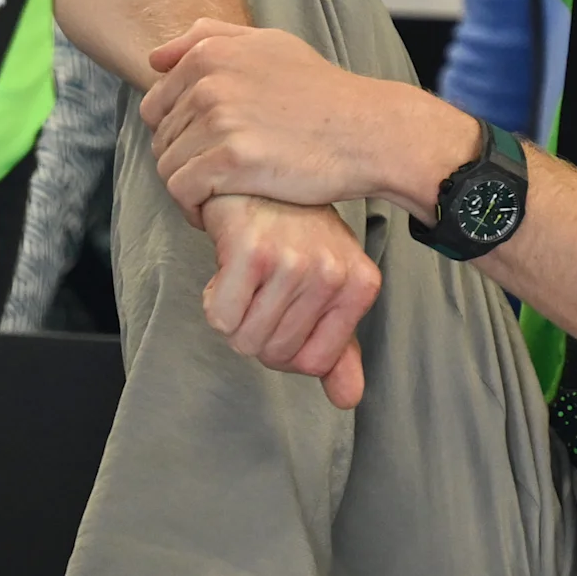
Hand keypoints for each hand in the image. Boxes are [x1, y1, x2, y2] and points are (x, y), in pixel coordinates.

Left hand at [145, 20, 472, 221]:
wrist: (367, 131)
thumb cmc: (321, 92)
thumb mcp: (270, 44)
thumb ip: (211, 37)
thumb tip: (156, 58)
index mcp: (210, 53)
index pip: (156, 105)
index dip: (177, 134)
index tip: (204, 151)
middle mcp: (208, 82)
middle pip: (161, 138)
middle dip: (183, 162)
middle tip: (216, 177)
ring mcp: (219, 120)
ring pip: (167, 167)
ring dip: (188, 188)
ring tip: (218, 195)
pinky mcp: (232, 160)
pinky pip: (182, 191)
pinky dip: (192, 208)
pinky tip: (215, 213)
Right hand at [201, 194, 377, 407]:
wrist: (257, 176)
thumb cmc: (294, 234)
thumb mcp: (328, 287)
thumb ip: (338, 347)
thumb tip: (347, 399)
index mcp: (360, 285)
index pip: (313, 364)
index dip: (286, 351)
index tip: (282, 313)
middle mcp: (333, 272)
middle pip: (275, 355)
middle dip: (256, 334)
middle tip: (260, 291)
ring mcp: (293, 261)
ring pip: (246, 341)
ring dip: (234, 320)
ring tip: (246, 280)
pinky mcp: (251, 251)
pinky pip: (221, 318)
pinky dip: (216, 302)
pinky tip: (228, 271)